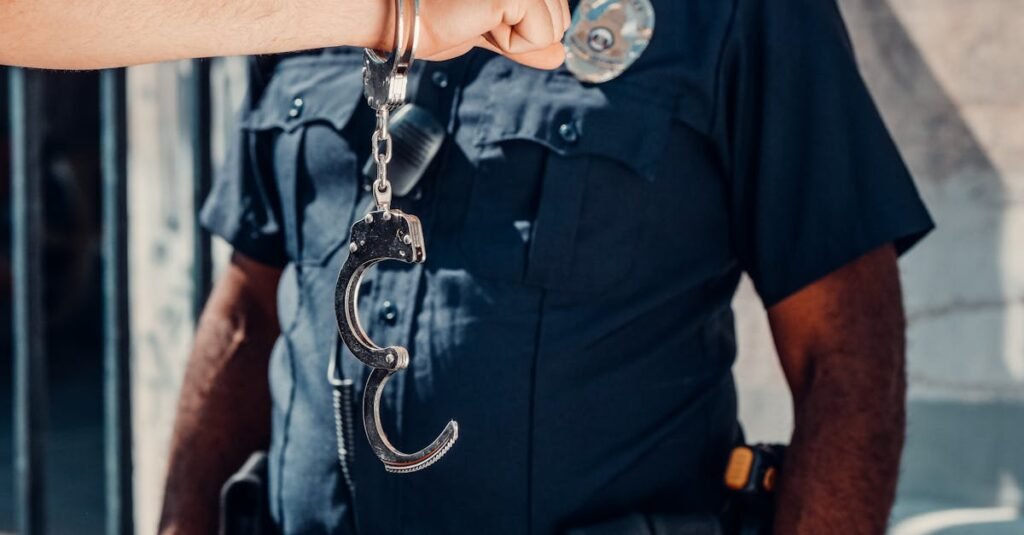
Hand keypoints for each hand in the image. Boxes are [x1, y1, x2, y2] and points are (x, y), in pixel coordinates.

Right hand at [365, 0, 571, 69]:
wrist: (399, 18)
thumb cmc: (430, 20)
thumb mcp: (489, 31)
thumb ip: (525, 40)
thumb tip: (560, 56)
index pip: (555, 10)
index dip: (521, 26)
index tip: (481, 19)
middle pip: (561, 19)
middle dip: (522, 33)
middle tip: (477, 20)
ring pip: (555, 29)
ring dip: (514, 37)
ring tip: (476, 19)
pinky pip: (542, 37)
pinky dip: (511, 43)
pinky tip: (479, 23)